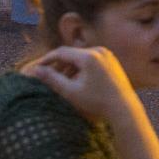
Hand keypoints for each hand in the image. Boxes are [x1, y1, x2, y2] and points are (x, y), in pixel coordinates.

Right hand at [21, 45, 142, 122]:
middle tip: (45, 75)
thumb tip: (35, 70)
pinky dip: (80, 68)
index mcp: (89, 56)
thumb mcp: (70, 91)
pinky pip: (90, 60)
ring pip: (80, 57)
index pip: (61, 52)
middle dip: (57, 64)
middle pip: (71, 54)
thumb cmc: (96, 101)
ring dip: (68, 67)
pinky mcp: (111, 60)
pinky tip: (73, 81)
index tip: (35, 68)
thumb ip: (52, 79)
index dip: (46, 59)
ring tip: (58, 80)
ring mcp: (106, 54)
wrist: (123, 107)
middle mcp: (99, 51)